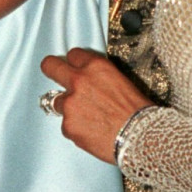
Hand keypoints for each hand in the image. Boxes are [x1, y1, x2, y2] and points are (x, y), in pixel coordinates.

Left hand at [41, 48, 151, 162]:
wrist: (140, 137)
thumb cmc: (138, 111)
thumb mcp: (122, 82)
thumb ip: (100, 77)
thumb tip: (92, 82)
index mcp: (96, 66)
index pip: (73, 54)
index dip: (76, 63)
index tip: (77, 69)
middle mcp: (79, 81)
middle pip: (50, 66)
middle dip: (52, 70)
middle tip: (57, 78)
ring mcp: (70, 104)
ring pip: (57, 102)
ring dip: (67, 107)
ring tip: (88, 118)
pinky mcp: (67, 126)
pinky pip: (66, 125)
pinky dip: (75, 128)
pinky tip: (92, 133)